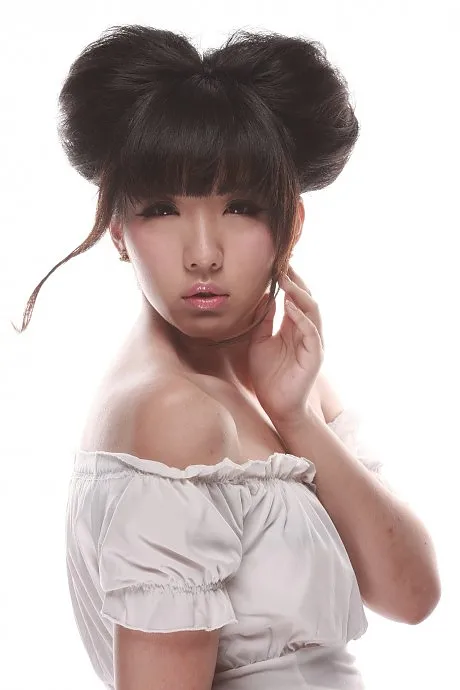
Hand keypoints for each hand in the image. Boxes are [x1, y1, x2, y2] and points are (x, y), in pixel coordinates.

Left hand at [247, 265, 324, 425]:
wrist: (277, 405)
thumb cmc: (268, 376)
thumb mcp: (259, 342)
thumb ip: (264, 320)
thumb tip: (263, 297)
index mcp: (294, 327)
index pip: (294, 298)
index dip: (288, 281)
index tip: (277, 264)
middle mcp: (306, 331)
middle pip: (306, 299)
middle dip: (296, 281)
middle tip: (283, 263)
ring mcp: (313, 342)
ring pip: (312, 311)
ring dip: (299, 294)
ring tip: (286, 279)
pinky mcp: (314, 355)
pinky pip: (310, 332)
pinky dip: (301, 317)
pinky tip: (290, 306)